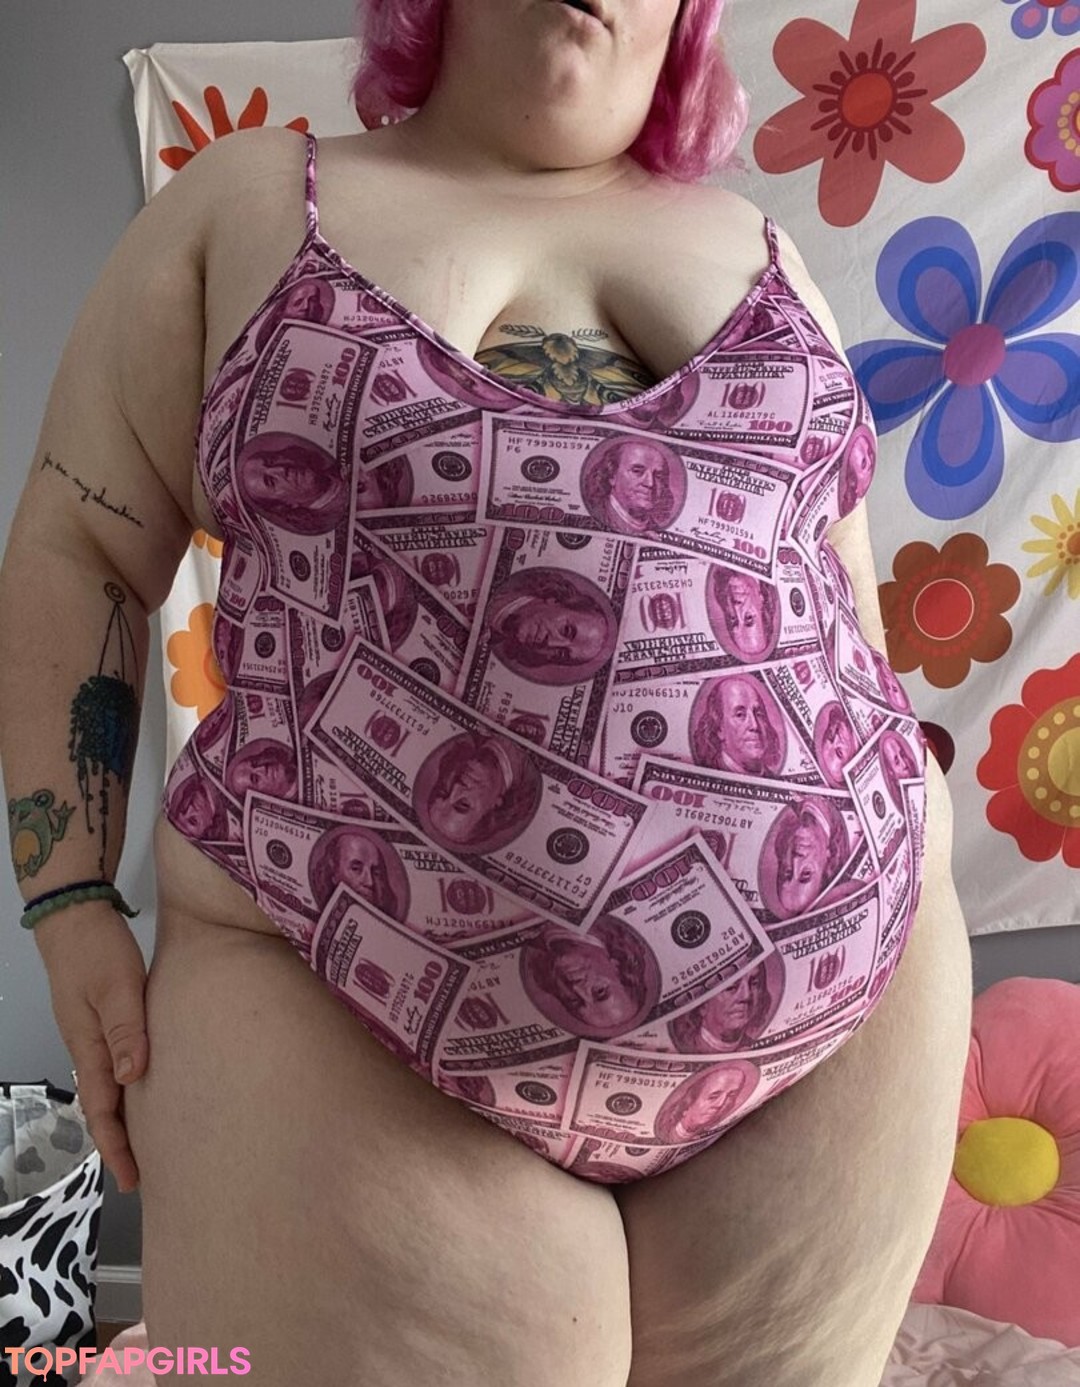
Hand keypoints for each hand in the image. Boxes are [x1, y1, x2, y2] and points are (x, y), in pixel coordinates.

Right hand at [34, 902, 147, 1193]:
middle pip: (101, 1106)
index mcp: (88, 1045)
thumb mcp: (117, 985)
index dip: (116, 1145)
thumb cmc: (97, 949)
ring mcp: (91, 1035)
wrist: (73, 917)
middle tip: (141, 1174)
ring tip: (147, 1143)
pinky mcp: (100, 1021)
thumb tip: (132, 1079)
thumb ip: (126, 1029)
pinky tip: (142, 1090)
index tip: (132, 1176)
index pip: (101, 1108)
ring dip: (122, 1117)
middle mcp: (86, 1047)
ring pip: (107, 1088)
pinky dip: (125, 1089)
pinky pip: (112, 1066)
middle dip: (119, 1142)